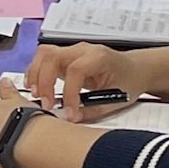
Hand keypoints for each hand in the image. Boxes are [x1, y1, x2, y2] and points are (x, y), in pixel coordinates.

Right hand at [24, 44, 145, 120]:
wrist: (134, 69)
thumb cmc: (128, 82)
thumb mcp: (117, 100)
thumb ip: (93, 109)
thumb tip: (71, 118)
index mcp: (98, 57)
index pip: (75, 70)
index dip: (69, 93)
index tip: (68, 112)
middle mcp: (82, 49)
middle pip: (53, 57)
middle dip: (44, 81)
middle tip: (45, 104)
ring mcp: (72, 50)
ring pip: (45, 53)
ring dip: (35, 73)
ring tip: (34, 94)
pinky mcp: (66, 55)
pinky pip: (45, 57)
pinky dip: (36, 70)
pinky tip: (34, 86)